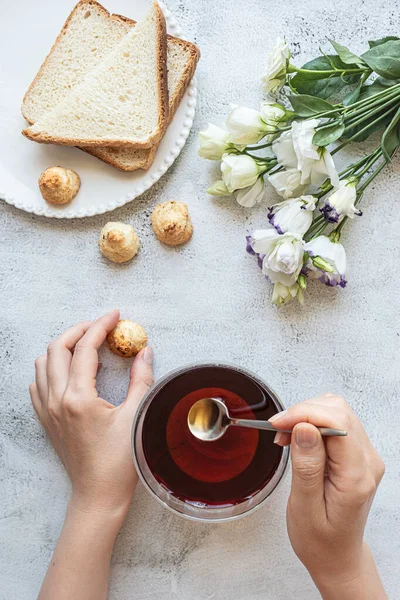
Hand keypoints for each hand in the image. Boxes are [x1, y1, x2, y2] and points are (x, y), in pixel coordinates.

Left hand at [29, 310, 153, 522]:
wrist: (98, 495)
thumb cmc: (119, 462)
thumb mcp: (137, 416)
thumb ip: (142, 379)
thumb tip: (145, 352)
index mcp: (78, 397)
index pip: (85, 347)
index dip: (101, 326)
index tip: (115, 315)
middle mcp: (57, 400)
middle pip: (58, 348)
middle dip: (79, 329)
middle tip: (101, 326)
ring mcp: (47, 410)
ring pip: (43, 363)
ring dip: (63, 347)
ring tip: (86, 345)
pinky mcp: (46, 420)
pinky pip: (38, 384)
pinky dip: (51, 368)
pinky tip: (69, 372)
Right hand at [270, 394, 385, 598]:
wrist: (336, 556)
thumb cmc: (320, 539)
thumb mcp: (304, 507)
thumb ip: (306, 466)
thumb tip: (304, 428)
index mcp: (356, 477)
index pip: (337, 423)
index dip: (304, 414)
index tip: (278, 423)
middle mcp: (367, 461)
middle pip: (338, 411)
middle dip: (303, 412)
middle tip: (279, 431)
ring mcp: (365, 456)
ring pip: (337, 411)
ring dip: (307, 415)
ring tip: (286, 436)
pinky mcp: (357, 453)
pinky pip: (336, 422)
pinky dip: (312, 421)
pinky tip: (298, 437)